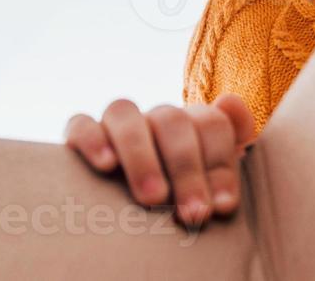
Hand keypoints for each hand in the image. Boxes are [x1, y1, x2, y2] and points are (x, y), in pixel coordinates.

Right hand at [64, 93, 256, 226]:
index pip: (211, 123)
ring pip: (124, 113)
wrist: (132, 204)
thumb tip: (230, 101)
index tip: (222, 206)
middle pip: (172, 121)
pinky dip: (93, 139)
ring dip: (141, 155)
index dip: (220, 163)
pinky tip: (106, 165)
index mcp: (192, 124)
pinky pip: (80, 124)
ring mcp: (118, 124)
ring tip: (153, 197)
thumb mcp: (213, 172)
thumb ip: (234, 136)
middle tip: (193, 213)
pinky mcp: (81, 135)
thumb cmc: (182, 193)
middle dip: (186, 168)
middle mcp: (155, 118)